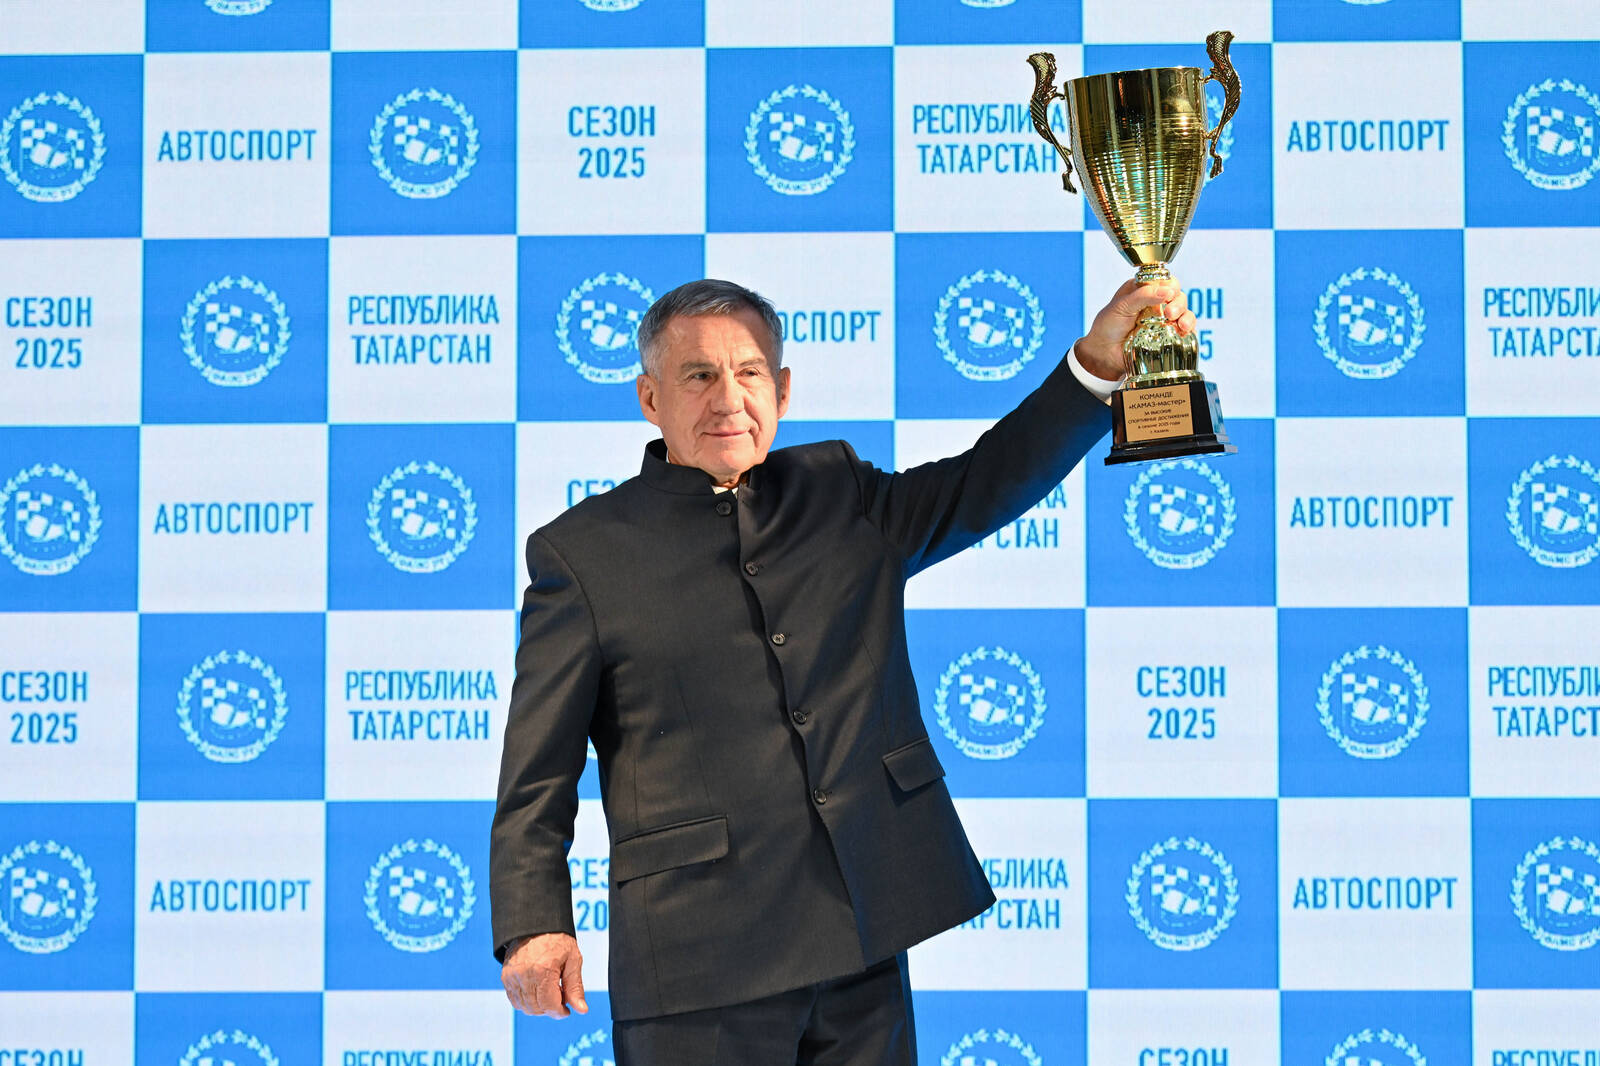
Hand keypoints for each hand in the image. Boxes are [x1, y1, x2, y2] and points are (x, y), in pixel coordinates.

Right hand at [501, 932, 587, 1017]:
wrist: (536, 923)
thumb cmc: (557, 939)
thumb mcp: (573, 960)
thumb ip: (575, 987)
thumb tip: (581, 1010)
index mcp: (543, 970)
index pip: (549, 1005)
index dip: (560, 1012)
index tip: (566, 1009)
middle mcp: (524, 975)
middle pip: (537, 1008)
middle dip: (550, 1008)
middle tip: (560, 995)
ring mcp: (512, 976)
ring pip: (525, 1007)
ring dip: (538, 1006)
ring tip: (549, 991)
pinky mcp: (506, 977)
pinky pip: (515, 1000)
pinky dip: (526, 1002)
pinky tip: (537, 992)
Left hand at [1074, 276, 1197, 380]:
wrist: (1103, 355)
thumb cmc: (1107, 327)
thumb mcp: (1121, 306)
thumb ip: (1142, 296)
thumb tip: (1167, 291)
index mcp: (1143, 290)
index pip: (1164, 281)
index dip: (1170, 286)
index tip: (1168, 294)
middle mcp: (1155, 303)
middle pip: (1178, 295)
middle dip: (1178, 303)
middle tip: (1170, 313)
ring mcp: (1163, 320)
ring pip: (1184, 311)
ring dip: (1186, 316)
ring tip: (1180, 325)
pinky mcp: (1168, 336)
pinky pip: (1185, 329)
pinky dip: (1189, 329)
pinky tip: (1184, 332)